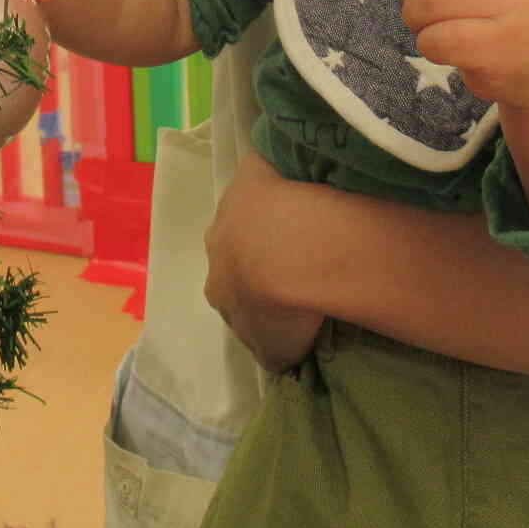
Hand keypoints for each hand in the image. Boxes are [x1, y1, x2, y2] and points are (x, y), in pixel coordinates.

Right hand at [205, 153, 324, 371]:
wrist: (285, 247)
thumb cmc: (278, 306)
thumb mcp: (277, 349)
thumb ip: (274, 350)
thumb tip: (279, 352)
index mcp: (218, 290)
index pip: (234, 299)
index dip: (259, 299)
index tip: (288, 300)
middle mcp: (215, 248)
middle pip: (236, 254)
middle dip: (260, 257)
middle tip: (300, 263)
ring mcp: (230, 209)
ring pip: (250, 217)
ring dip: (272, 221)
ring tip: (312, 229)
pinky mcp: (250, 175)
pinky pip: (265, 179)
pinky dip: (282, 183)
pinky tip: (311, 192)